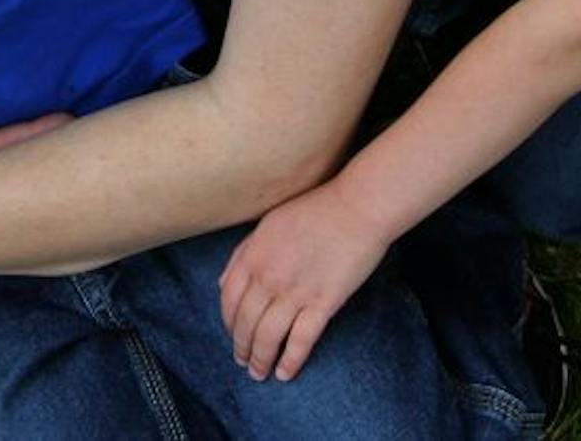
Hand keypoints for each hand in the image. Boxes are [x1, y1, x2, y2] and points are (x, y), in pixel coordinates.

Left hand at [218, 183, 392, 381]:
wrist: (357, 208)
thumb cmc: (315, 211)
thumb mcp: (269, 224)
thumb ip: (244, 253)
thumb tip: (223, 283)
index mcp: (253, 255)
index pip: (229, 300)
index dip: (229, 323)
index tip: (233, 335)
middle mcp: (268, 276)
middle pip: (245, 323)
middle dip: (242, 348)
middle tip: (243, 362)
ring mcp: (295, 291)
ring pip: (268, 336)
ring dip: (260, 359)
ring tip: (259, 373)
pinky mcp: (323, 303)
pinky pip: (300, 340)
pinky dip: (290, 360)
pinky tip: (285, 373)